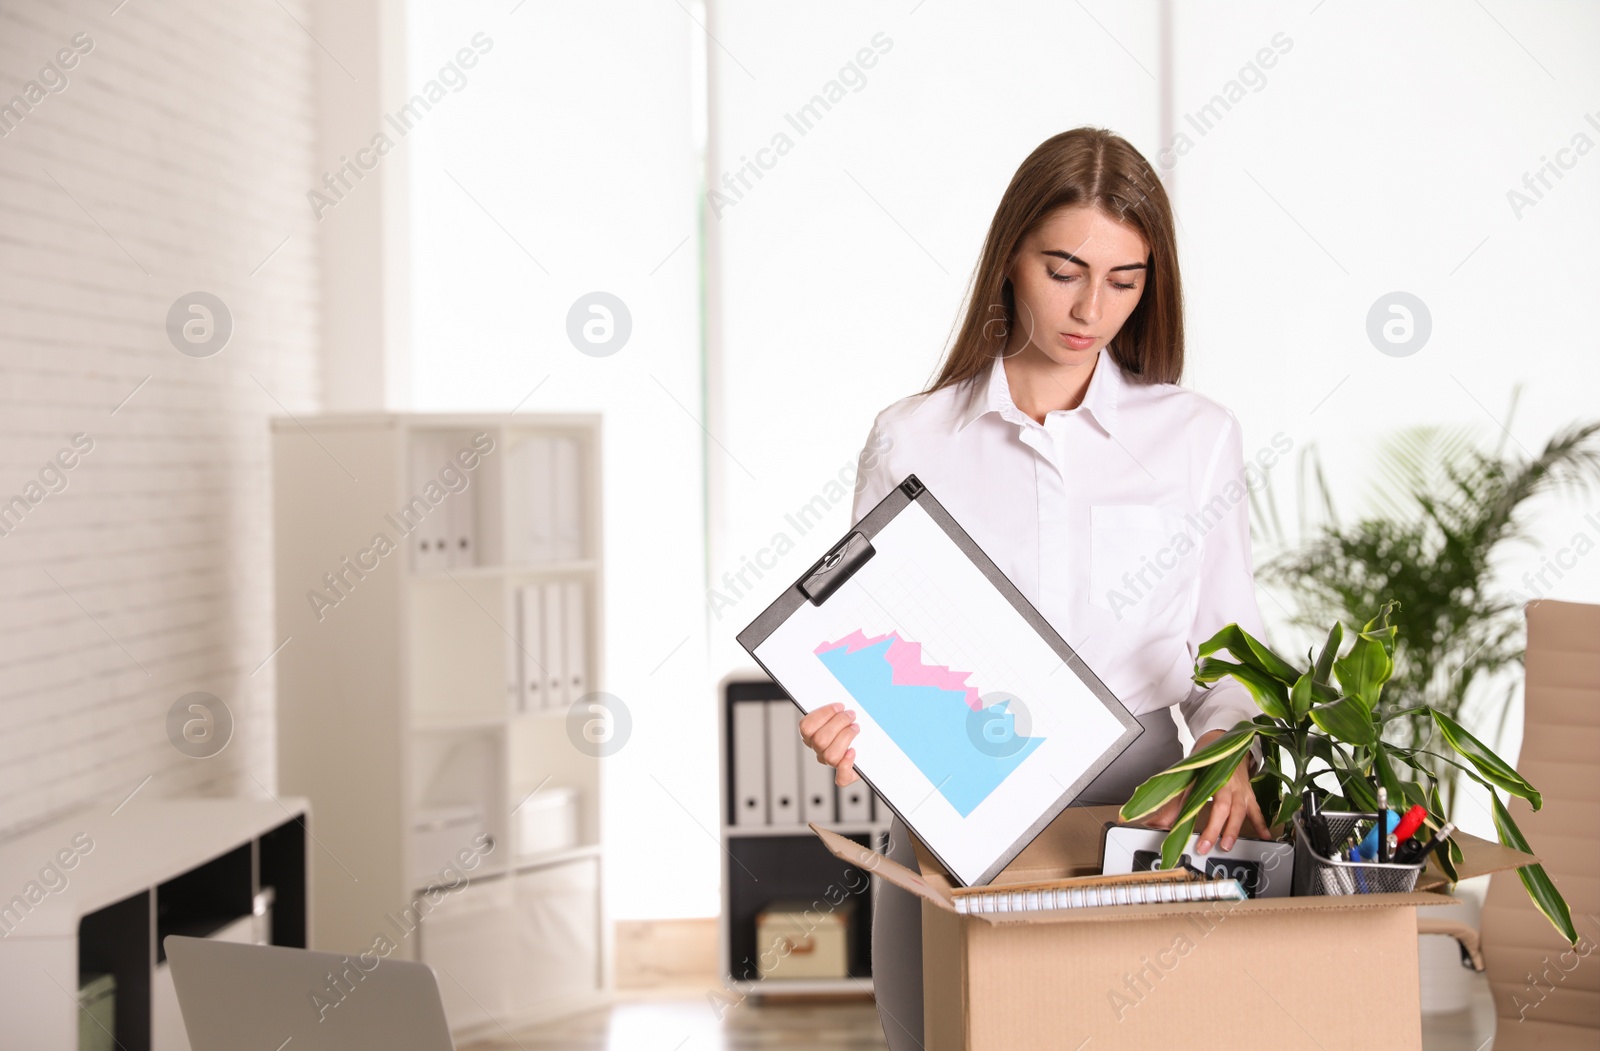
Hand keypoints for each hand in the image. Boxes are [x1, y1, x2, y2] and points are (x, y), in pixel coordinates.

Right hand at [798, 702, 859, 786]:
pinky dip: (847, 764)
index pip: (806, 727)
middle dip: (838, 723)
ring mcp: (831, 764)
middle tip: (851, 715)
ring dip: (845, 738)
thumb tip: (841, 705)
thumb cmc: (855, 729)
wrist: (872, 748)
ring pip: (830, 756)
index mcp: (812, 736)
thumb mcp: (842, 715)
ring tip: (855, 728)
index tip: (839, 706)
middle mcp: (820, 751)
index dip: (823, 714)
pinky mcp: (845, 775)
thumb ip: (836, 709)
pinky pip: (841, 778)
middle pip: (820, 740)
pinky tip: (853, 751)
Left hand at [1144, 729, 1269, 853]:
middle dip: (1214, 829)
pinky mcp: (1249, 792)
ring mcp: (1240, 788)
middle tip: (1204, 846)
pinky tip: (1264, 835)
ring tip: (1226, 845)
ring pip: (1240, 810)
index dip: (1189, 815)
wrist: (1224, 739)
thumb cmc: (1207, 757)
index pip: (1200, 798)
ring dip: (1233, 829)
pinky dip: (1260, 823)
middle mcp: (1228, 782)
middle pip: (1223, 808)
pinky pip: (1256, 809)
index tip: (1178, 828)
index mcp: (1211, 775)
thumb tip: (1158, 821)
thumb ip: (1174, 799)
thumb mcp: (1188, 773)